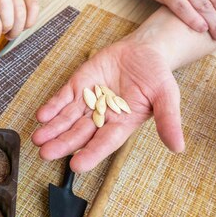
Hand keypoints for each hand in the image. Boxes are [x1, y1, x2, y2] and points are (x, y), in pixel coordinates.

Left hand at [33, 39, 184, 172]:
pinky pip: (62, 99)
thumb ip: (169, 119)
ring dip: (52, 129)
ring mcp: (88, 101)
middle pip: (80, 134)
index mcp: (123, 124)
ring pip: (66, 119)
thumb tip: (178, 147)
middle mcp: (102, 117)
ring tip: (37, 139)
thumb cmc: (156, 75)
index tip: (76, 166)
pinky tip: (41, 116)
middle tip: (45, 154)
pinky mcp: (78, 85)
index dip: (91, 154)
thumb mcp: (167, 95)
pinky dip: (51, 107)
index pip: (105, 142)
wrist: (143, 51)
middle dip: (62, 144)